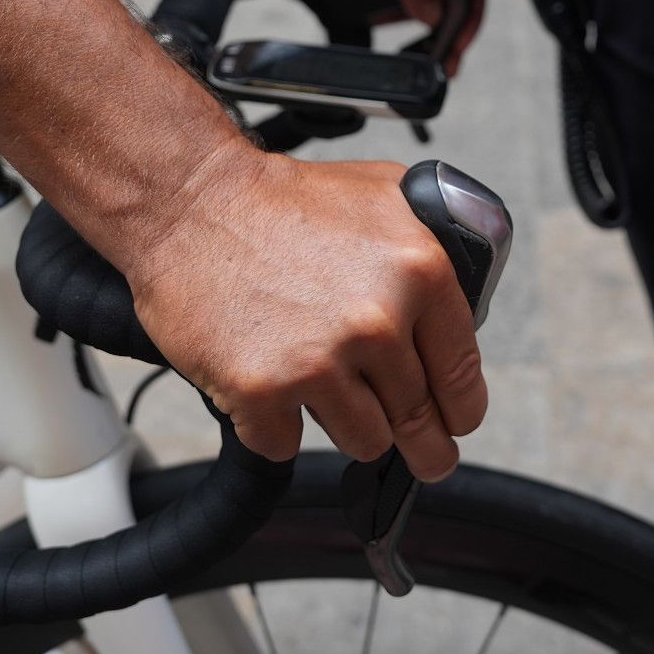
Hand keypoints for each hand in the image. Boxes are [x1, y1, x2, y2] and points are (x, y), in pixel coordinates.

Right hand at [116, 148, 485, 480]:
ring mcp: (318, 361)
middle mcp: (377, 321)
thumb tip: (462, 303)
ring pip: (363, 442)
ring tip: (320, 382)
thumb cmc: (282, 201)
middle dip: (423, 445)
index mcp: (419, 272)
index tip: (455, 423)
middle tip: (425, 457)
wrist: (190, 202)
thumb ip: (436, 247)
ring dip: (345, 425)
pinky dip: (276, 427)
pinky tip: (268, 382)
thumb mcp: (387, 196)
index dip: (461, 410)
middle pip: (416, 420)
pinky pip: (287, 445)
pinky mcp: (262, 392)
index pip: (461, 374)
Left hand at [257, 0, 484, 66]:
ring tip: (426, 55)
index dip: (469, 12)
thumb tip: (435, 13)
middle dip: (451, 28)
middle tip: (444, 60)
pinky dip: (401, 22)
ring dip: (429, 30)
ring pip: (428, 2)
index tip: (457, 43)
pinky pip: (402, 4)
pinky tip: (400, 38)